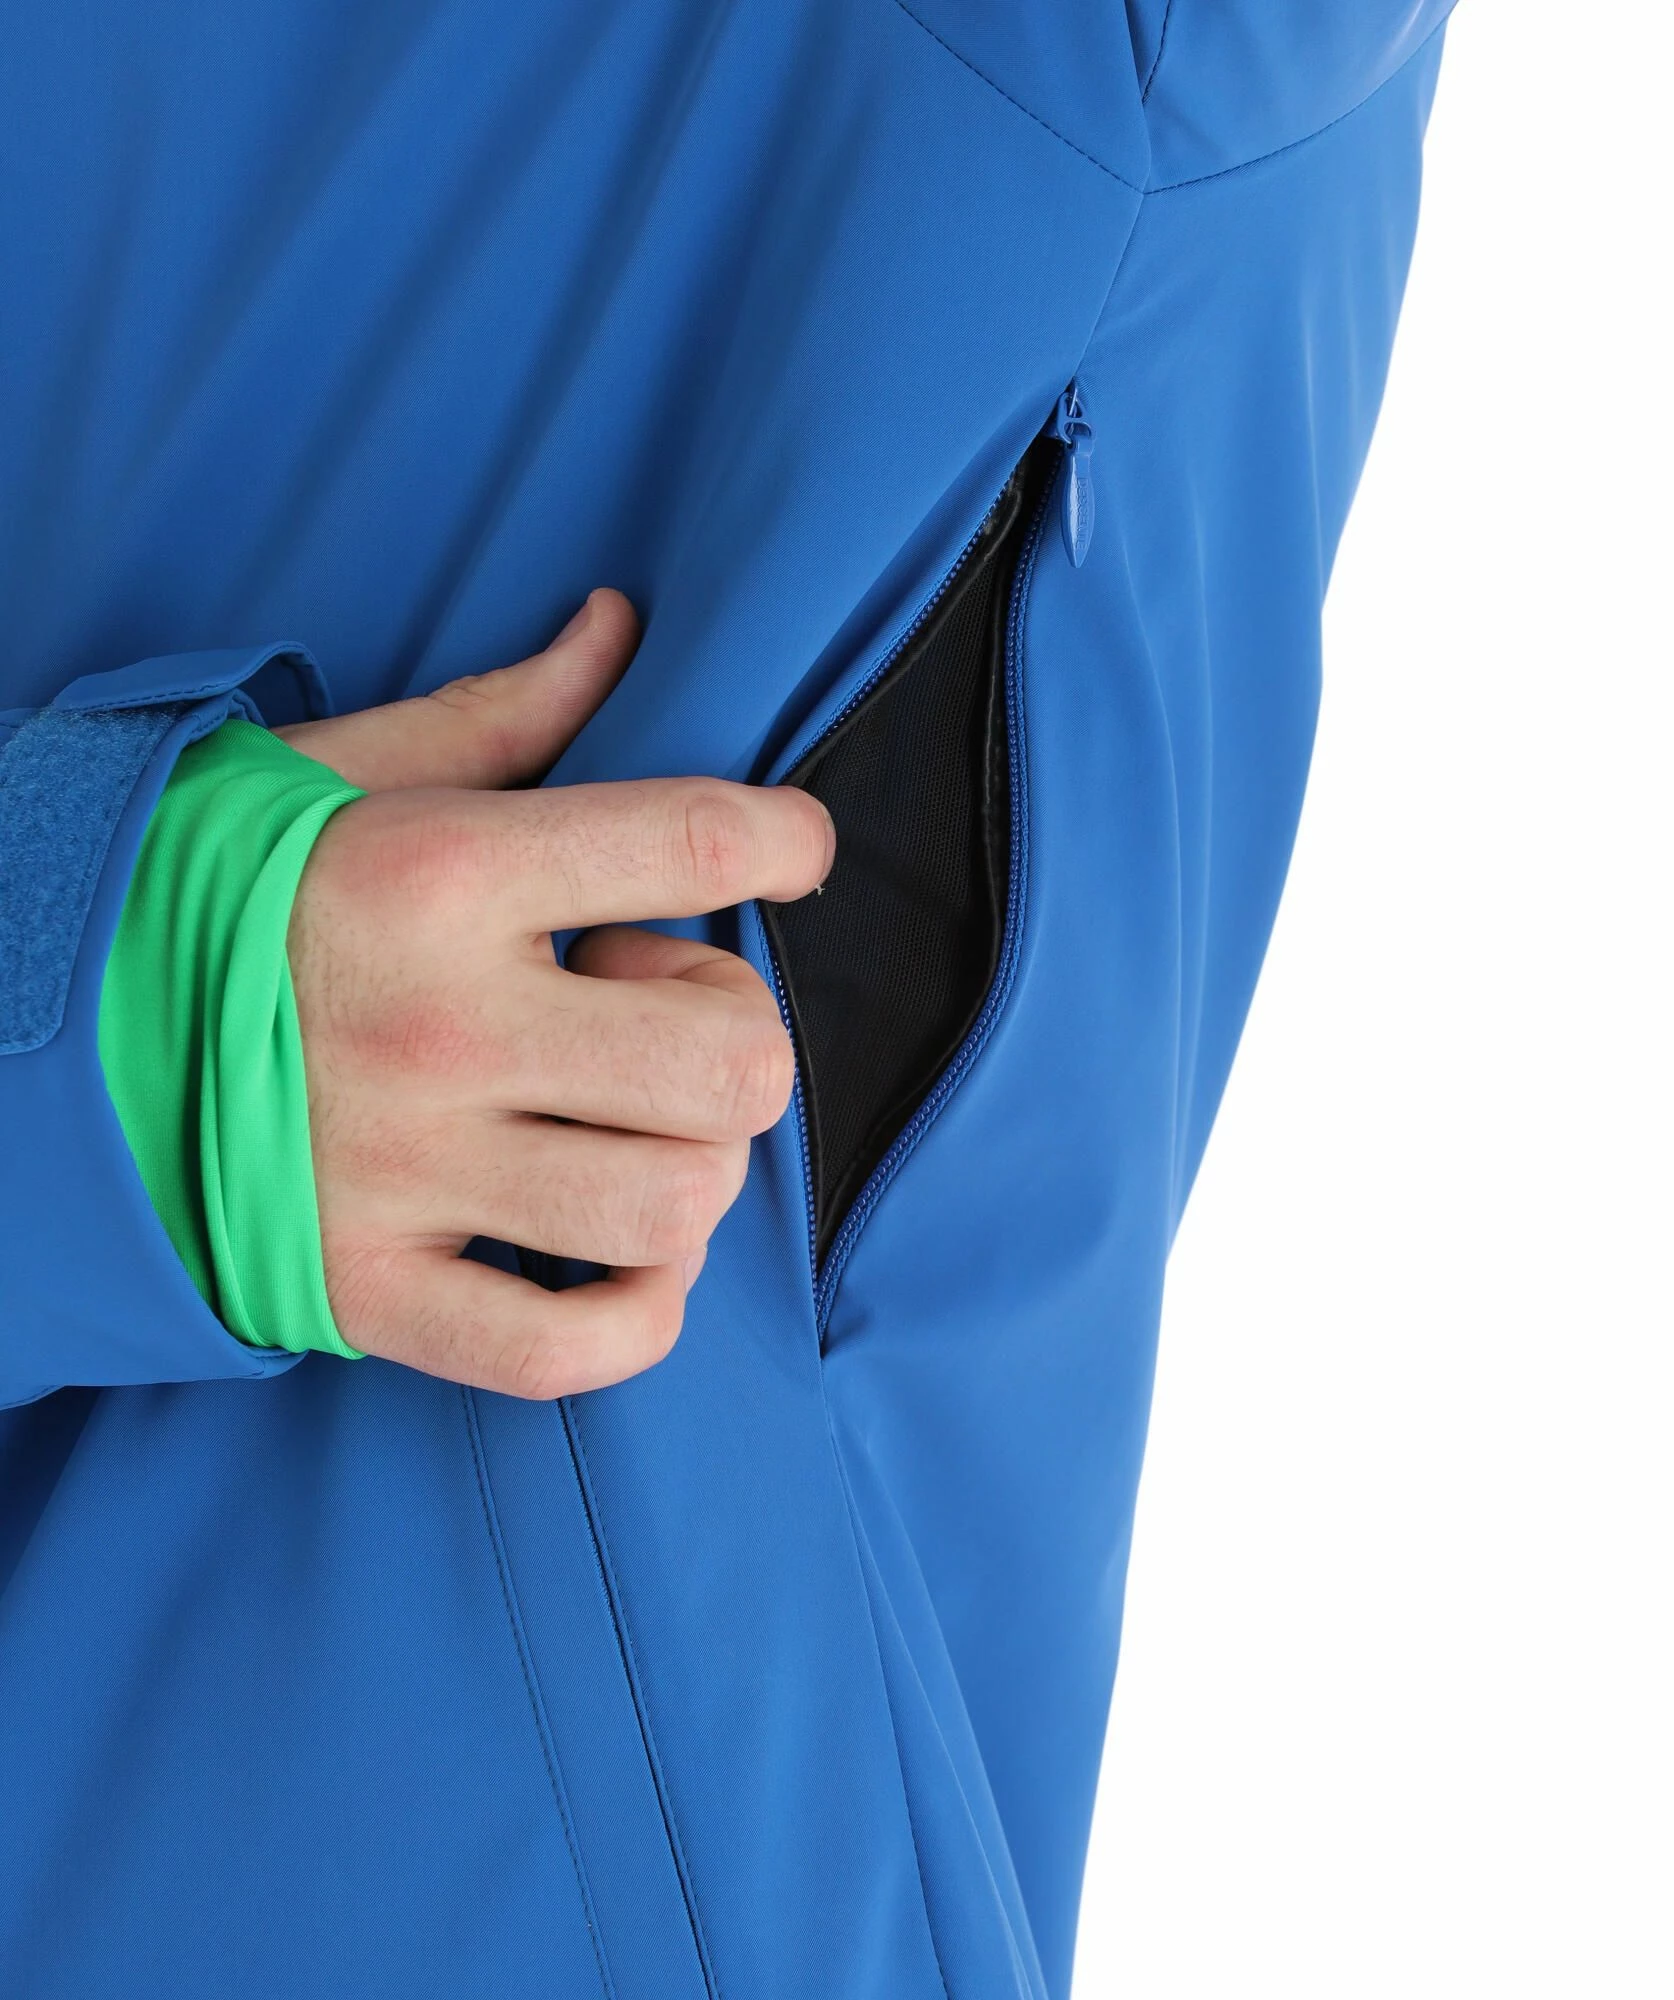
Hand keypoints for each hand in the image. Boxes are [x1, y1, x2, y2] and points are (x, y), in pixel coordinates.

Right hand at [279, 590, 832, 1397]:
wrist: (24, 1022)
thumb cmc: (207, 883)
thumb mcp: (345, 772)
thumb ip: (503, 712)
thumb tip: (616, 624)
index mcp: (443, 874)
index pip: (701, 841)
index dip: (794, 842)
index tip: (792, 851)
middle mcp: (438, 1027)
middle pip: (732, 1059)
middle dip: (740, 1033)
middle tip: (661, 1009)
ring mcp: (402, 1172)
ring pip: (673, 1203)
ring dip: (695, 1166)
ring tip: (626, 1123)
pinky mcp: (363, 1288)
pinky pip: (566, 1349)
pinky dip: (638, 1314)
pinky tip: (619, 1250)